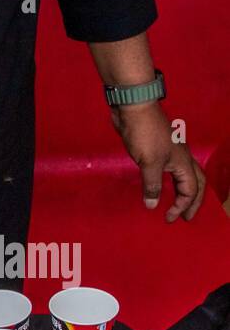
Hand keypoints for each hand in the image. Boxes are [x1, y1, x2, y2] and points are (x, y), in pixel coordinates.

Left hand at [111, 102, 206, 221]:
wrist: (134, 110)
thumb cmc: (145, 134)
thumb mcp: (149, 163)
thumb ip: (151, 185)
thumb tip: (152, 205)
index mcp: (183, 162)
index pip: (190, 189)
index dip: (182, 206)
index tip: (169, 219)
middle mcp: (181, 158)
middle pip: (195, 183)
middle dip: (192, 202)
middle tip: (185, 218)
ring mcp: (170, 153)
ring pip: (183, 176)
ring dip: (182, 192)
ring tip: (175, 206)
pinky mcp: (157, 150)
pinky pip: (168, 171)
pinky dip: (167, 183)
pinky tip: (158, 187)